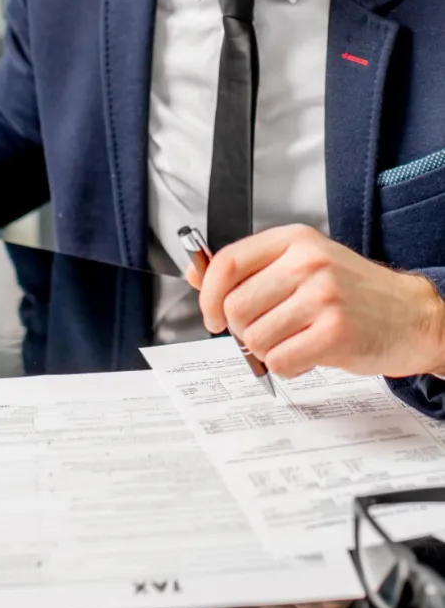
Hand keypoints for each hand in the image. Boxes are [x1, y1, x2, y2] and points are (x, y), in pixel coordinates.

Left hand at [185, 224, 444, 378]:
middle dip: (242, 330)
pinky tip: (307, 353)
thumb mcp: (301, 263)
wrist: (411, 315)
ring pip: (255, 338)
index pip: (227, 263)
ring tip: (294, 340)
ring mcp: (322, 297)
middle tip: (266, 331)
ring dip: (267, 350)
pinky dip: (287, 366)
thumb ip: (249, 268)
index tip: (210, 314)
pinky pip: (281, 361)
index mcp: (293, 240)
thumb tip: (195, 273)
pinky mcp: (335, 333)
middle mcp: (307, 263)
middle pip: (235, 307)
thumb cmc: (352, 291)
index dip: (207, 295)